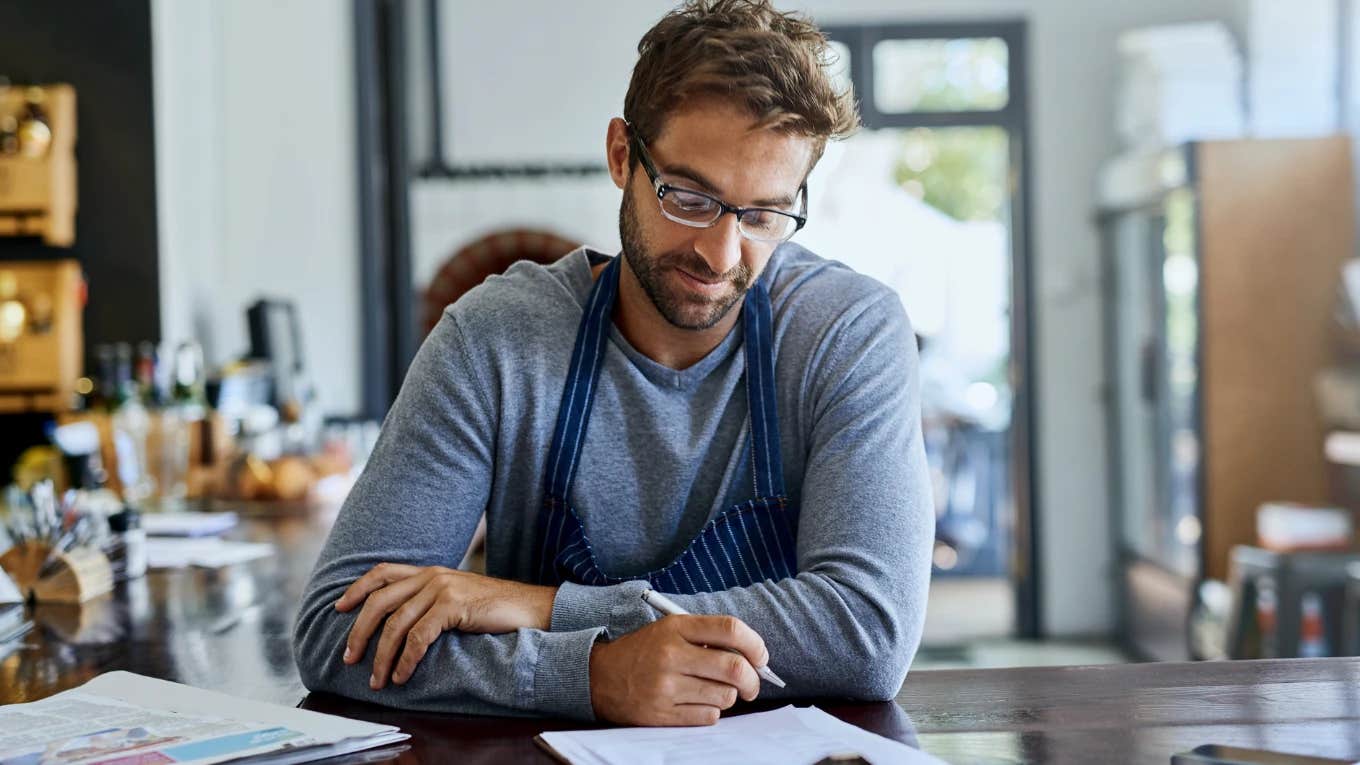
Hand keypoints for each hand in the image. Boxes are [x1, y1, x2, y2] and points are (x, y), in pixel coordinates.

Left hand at [334, 563, 557, 688]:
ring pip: (396, 623)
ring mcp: (442, 588)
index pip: (382, 572)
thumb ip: (429, 601)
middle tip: (349, 657)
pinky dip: (406, 659)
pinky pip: (419, 636)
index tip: (339, 609)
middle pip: (380, 601)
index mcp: (429, 571)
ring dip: (381, 656)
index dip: (357, 589)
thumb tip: (401, 624)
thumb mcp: (456, 597)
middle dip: (359, 631)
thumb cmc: (494, 608)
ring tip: (377, 679)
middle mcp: (431, 575)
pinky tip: (403, 675)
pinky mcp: (453, 605)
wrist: (529, 606)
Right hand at [589, 614, 767, 725]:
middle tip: (752, 684)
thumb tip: (753, 657)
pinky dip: (711, 711)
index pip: (730, 629)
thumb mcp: (670, 630)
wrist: (600, 677)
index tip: (761, 657)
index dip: (755, 644)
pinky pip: (708, 716)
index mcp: (676, 627)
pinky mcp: (661, 713)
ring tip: (714, 690)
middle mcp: (671, 655)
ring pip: (725, 696)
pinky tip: (697, 702)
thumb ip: (707, 636)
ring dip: (729, 696)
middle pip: (735, 668)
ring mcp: (666, 686)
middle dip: (753, 680)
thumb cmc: (644, 652)